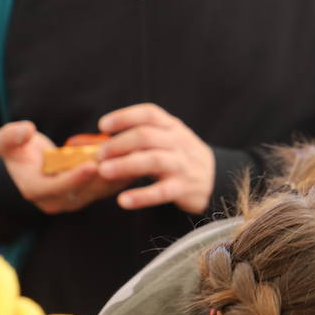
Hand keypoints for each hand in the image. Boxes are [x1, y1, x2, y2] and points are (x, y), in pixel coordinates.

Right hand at [0, 120, 129, 213]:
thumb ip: (10, 137)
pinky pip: (110, 187)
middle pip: (85, 191)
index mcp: (35, 190)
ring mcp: (76, 200)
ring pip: (101, 190)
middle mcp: (57, 201)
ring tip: (134, 157)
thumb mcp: (6, 142)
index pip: (57, 187)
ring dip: (118, 175)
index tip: (91, 165)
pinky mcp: (91, 195)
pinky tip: (138, 159)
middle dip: (103, 175)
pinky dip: (124, 174)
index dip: (75, 177)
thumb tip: (25, 129)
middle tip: (121, 159)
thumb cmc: (18, 150)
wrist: (31, 163)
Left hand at [97, 103, 215, 212]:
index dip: (124, 117)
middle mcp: (178, 143)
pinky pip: (161, 192)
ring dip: (125, 165)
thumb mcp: (169, 138)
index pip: (149, 114)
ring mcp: (182, 165)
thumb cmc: (180, 156)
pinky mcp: (184, 188)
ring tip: (104, 171)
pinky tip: (123, 201)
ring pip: (153, 160)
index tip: (103, 126)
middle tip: (100, 155)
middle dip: (119, 143)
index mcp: (173, 127)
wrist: (216, 178)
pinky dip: (141, 196)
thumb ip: (142, 135)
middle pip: (146, 136)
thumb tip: (99, 141)